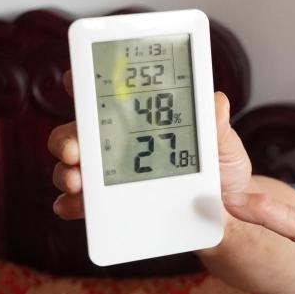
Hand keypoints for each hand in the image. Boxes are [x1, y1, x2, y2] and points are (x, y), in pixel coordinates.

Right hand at [48, 70, 253, 218]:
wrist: (228, 212)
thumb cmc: (223, 171)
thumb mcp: (226, 146)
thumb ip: (219, 126)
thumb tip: (217, 102)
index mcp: (143, 118)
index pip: (108, 94)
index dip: (86, 82)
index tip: (73, 80)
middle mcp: (118, 142)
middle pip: (79, 131)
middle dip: (68, 137)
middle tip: (73, 149)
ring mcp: (111, 174)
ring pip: (74, 167)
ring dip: (66, 172)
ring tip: (76, 182)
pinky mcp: (111, 205)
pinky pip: (83, 204)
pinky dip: (72, 205)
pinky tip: (74, 207)